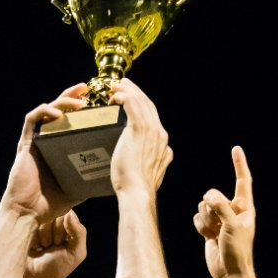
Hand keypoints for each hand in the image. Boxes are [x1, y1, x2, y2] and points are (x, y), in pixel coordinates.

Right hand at [3, 83, 91, 222]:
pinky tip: (57, 112)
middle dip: (73, 95)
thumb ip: (90, 177)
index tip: (97, 99)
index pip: (71, 119)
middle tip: (88, 88)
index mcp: (59, 147)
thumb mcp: (78, 187)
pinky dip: (44, 112)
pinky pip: (32, 120)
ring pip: (47, 110)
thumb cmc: (50, 203)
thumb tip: (113, 173)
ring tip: (80, 100)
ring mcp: (35, 140)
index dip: (82, 106)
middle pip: (60, 109)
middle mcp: (46, 139)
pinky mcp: (26, 143)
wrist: (29, 214)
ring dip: (63, 101)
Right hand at [24, 212, 87, 277]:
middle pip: (54, 215)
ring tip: (42, 248)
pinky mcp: (26, 227)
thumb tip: (70, 213)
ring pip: (41, 219)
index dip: (64, 229)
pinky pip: (29, 224)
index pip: (68, 214)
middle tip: (51, 247)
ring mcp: (40, 223)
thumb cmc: (57, 269)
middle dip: (53, 234)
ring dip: (42, 237)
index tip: (62, 244)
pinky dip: (32, 237)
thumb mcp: (75, 254)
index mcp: (70, 226)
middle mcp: (55, 222)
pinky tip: (33, 246)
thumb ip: (79, 233)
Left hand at [107, 80, 172, 198]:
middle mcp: (160, 134)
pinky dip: (122, 96)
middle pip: (148, 105)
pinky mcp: (138, 129)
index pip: (153, 118)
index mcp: (163, 144)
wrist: (137, 193)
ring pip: (140, 101)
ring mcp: (151, 130)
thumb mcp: (150, 174)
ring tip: (116, 85)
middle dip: (136, 92)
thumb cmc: (137, 189)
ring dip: (128, 90)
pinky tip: (114, 95)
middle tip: (124, 84)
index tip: (133, 100)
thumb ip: (151, 164)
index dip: (143, 106)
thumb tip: (146, 161)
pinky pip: (131, 103)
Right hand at [194, 145, 255, 277]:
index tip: (236, 149)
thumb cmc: (238, 250)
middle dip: (211, 207)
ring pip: (203, 206)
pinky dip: (200, 227)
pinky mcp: (208, 228)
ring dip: (205, 220)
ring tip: (215, 234)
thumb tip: (207, 196)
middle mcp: (232, 210)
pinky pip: (197, 218)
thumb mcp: (233, 226)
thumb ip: (221, 207)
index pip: (242, 181)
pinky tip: (208, 237)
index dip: (239, 164)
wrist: (229, 272)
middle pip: (213, 194)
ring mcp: (219, 218)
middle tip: (219, 224)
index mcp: (244, 207)